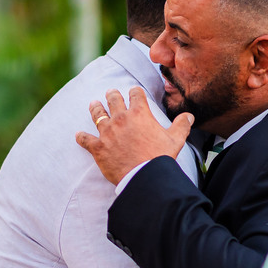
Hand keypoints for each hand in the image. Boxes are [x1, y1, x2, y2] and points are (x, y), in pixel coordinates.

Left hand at [76, 88, 192, 184]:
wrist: (144, 175)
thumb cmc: (160, 157)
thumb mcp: (176, 139)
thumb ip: (181, 125)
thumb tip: (189, 116)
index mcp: (140, 113)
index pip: (136, 94)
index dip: (135, 92)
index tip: (134, 92)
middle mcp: (121, 118)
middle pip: (114, 100)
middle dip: (112, 95)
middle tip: (111, 93)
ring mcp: (107, 132)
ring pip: (98, 115)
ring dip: (95, 108)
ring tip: (93, 103)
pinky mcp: (98, 147)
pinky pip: (86, 139)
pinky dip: (81, 137)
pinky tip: (78, 135)